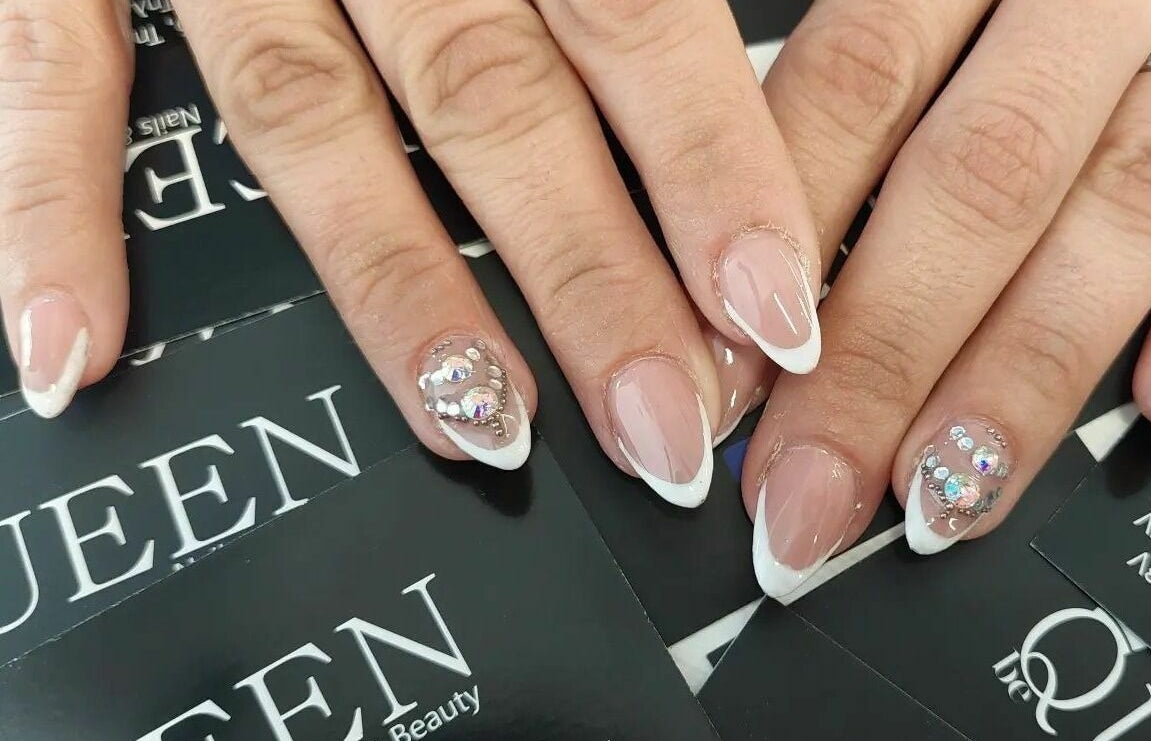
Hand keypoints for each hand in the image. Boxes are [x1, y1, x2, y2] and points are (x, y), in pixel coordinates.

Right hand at [0, 1, 822, 505]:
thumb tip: (744, 59)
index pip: (628, 10)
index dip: (707, 165)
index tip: (771, 308)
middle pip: (488, 94)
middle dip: (587, 275)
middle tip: (664, 422)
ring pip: (308, 117)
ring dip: (399, 287)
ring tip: (483, 424)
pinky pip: (53, 71)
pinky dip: (52, 206)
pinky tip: (80, 343)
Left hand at [736, 0, 1150, 595]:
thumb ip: (861, 78)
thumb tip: (753, 251)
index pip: (860, 81)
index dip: (788, 235)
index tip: (733, 370)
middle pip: (984, 179)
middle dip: (884, 358)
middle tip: (808, 490)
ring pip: (1129, 205)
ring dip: (1029, 372)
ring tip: (946, 493)